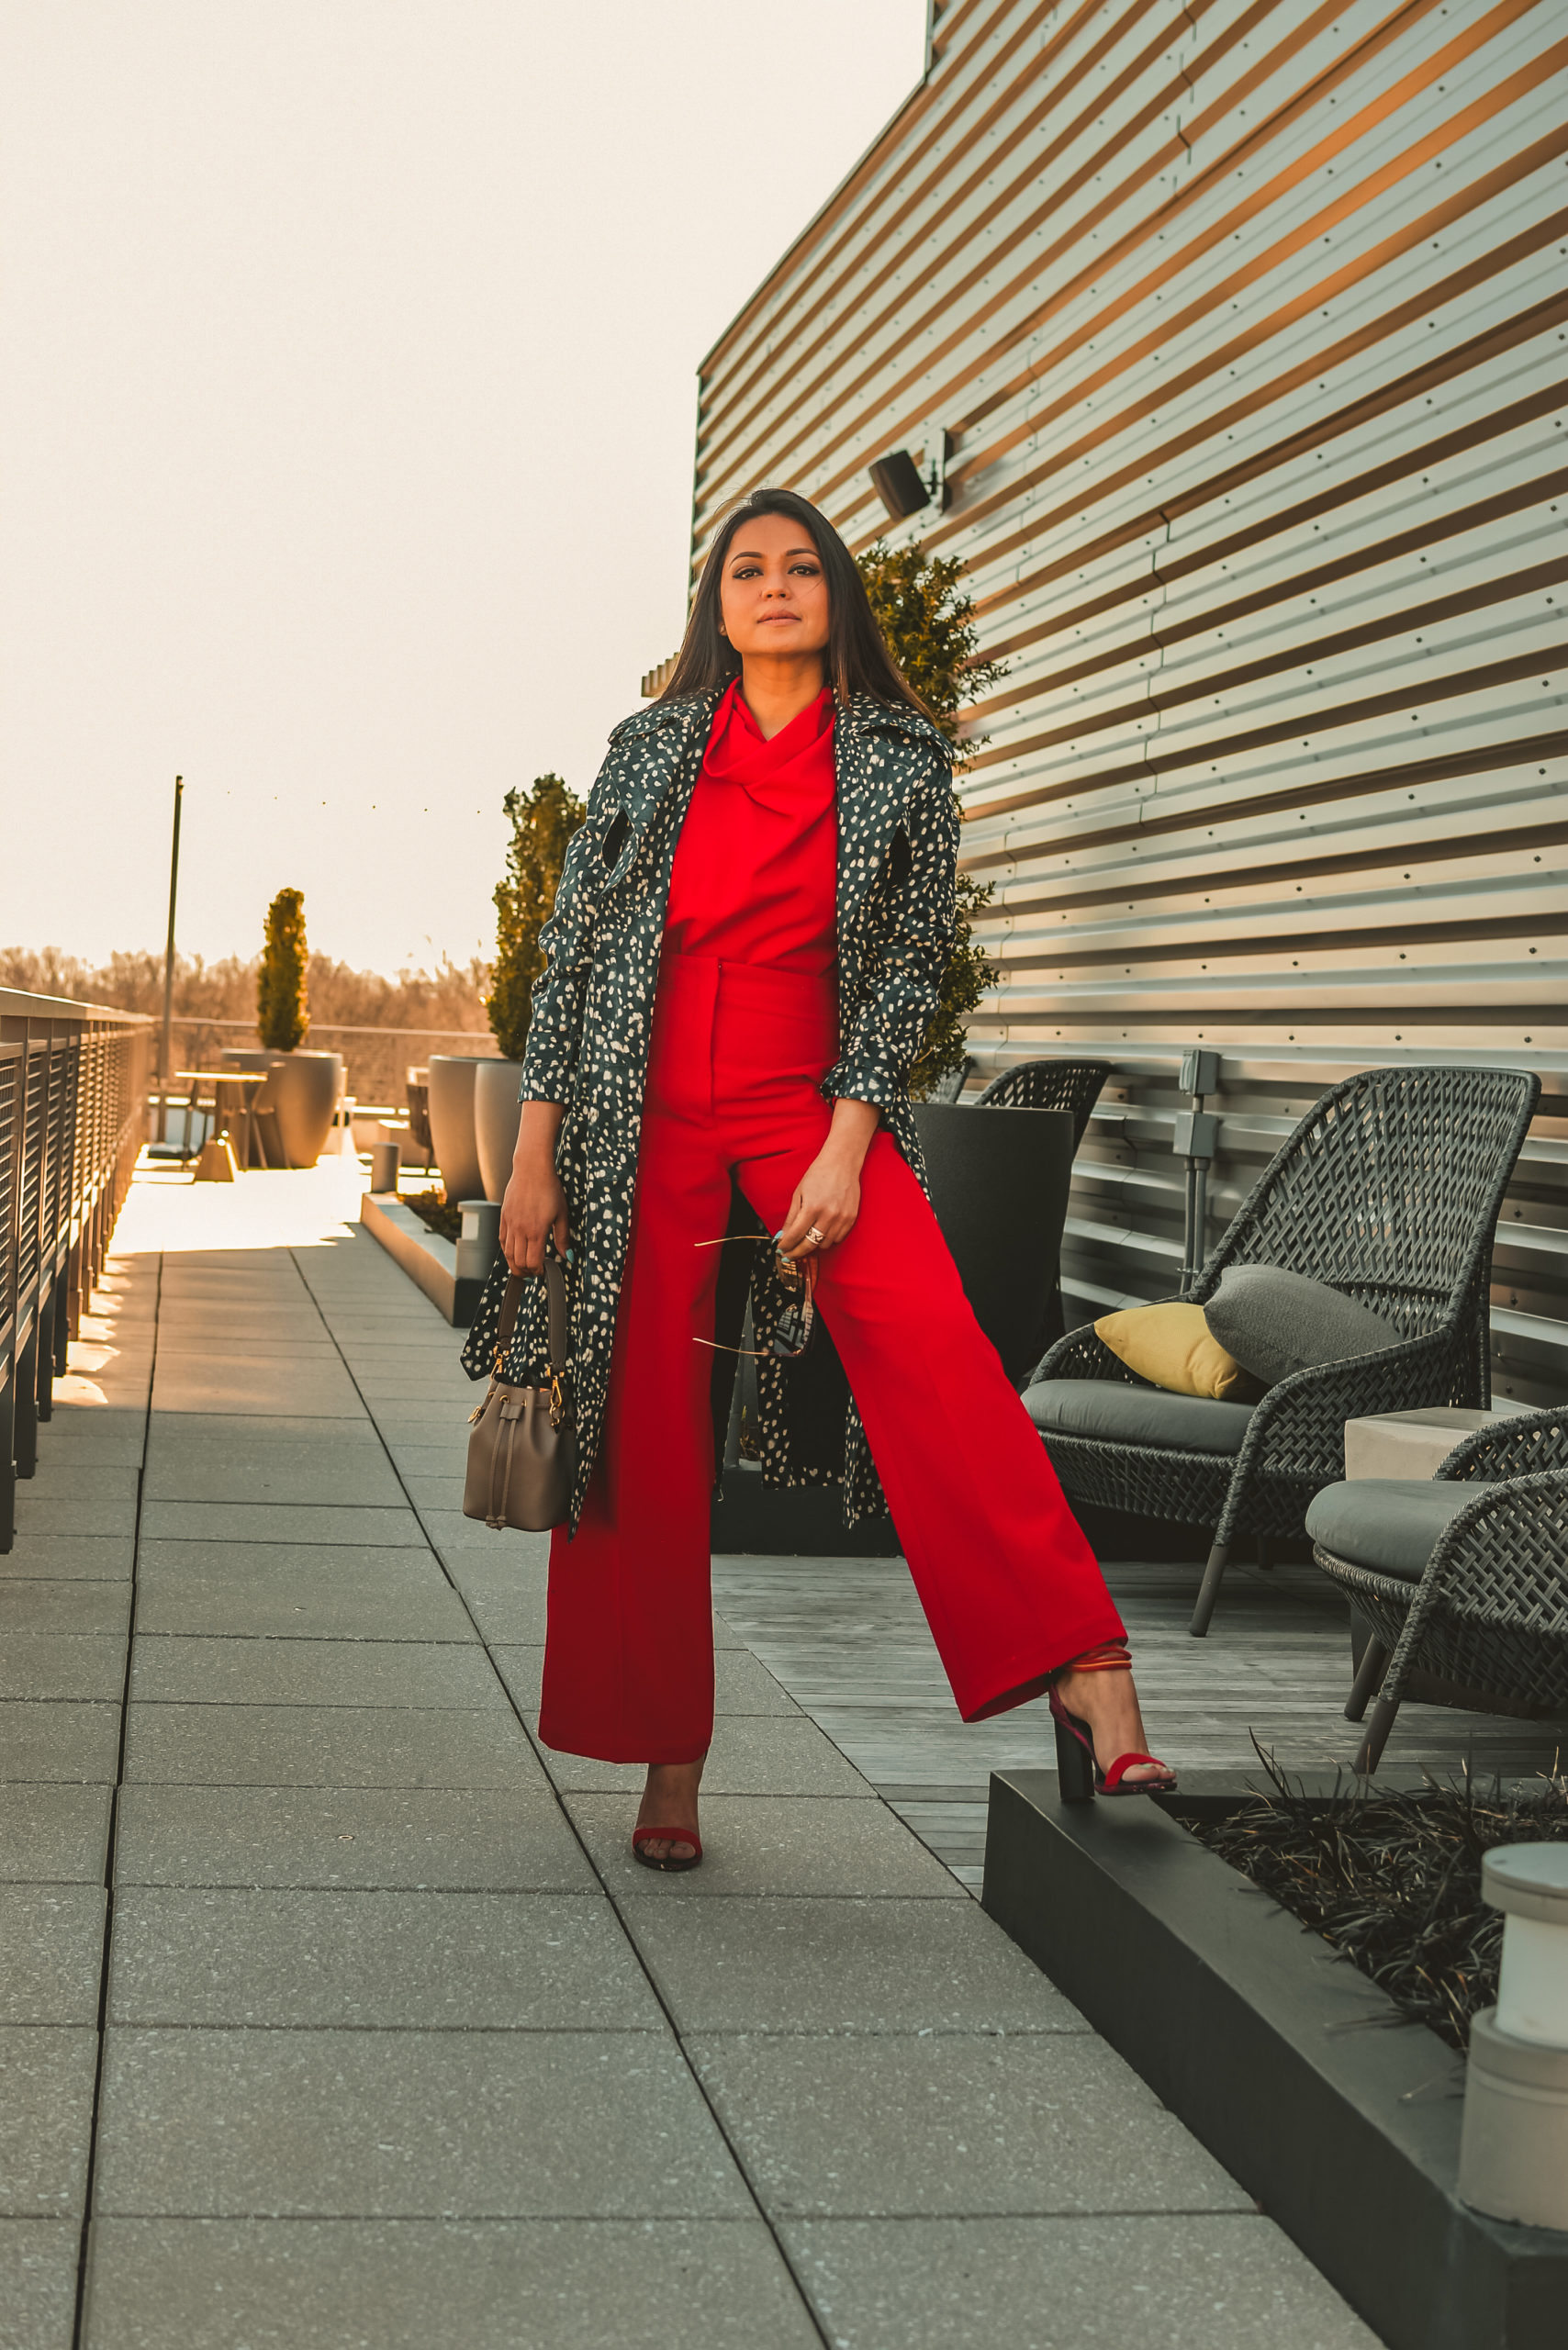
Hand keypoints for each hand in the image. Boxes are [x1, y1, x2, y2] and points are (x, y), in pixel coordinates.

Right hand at [499, 1156, 567, 1273]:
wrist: (532, 1169)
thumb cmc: (549, 1188)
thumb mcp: (562, 1214)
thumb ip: (563, 1238)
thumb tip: (568, 1256)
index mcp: (537, 1231)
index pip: (533, 1261)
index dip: (538, 1271)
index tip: (544, 1270)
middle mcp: (521, 1230)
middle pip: (518, 1262)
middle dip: (527, 1272)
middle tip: (534, 1272)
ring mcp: (510, 1223)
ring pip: (508, 1253)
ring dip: (515, 1264)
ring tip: (523, 1267)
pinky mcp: (504, 1217)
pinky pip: (502, 1240)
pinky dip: (506, 1250)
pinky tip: (513, 1253)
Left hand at [776, 1142, 861, 1259]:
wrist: (842, 1163)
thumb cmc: (818, 1174)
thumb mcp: (799, 1193)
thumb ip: (791, 1217)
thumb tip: (783, 1235)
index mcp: (812, 1208)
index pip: (795, 1235)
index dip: (786, 1245)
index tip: (781, 1249)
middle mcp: (828, 1215)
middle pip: (810, 1245)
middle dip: (796, 1253)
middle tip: (788, 1255)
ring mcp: (841, 1218)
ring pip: (824, 1244)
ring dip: (813, 1245)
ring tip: (807, 1239)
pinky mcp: (851, 1218)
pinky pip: (838, 1238)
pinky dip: (828, 1239)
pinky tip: (821, 1232)